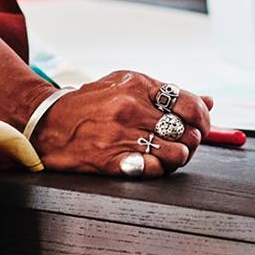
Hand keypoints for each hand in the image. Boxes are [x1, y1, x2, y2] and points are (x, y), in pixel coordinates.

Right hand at [28, 71, 212, 177]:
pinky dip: (159, 170)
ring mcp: (121, 135)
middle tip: (186, 142)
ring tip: (171, 154)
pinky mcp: (111, 160)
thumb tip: (209, 101)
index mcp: (138, 85)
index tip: (203, 125)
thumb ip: (167, 93)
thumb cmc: (91, 103)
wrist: (45, 122)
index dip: (203, 117)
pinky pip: (153, 170)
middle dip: (192, 140)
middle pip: (185, 130)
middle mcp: (131, 108)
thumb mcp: (126, 85)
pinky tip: (153, 164)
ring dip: (179, 157)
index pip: (188, 102)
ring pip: (175, 153)